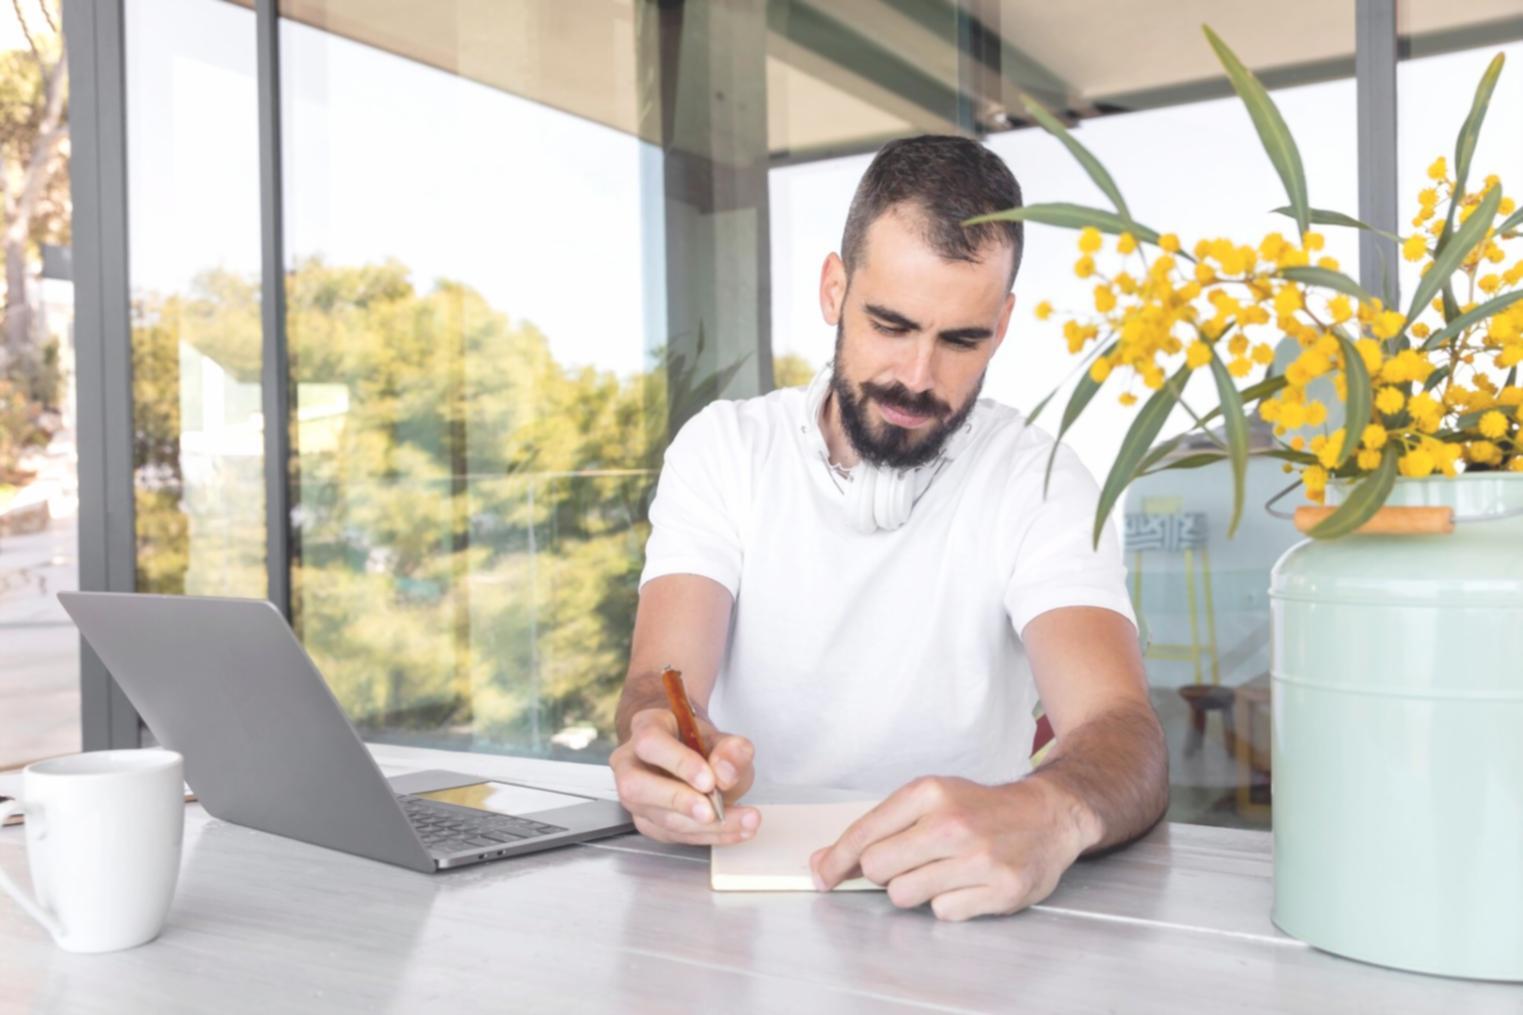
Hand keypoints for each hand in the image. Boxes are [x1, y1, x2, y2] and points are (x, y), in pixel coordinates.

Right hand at [609, 707, 759, 844]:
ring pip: (656, 817)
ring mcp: (634, 796)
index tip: (709, 781)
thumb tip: (725, 773)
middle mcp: (629, 762)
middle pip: (637, 786)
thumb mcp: (724, 738)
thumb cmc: (701, 743)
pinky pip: (671, 835)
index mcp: (646, 726)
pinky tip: (735, 831)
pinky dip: (707, 835)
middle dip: (678, 802)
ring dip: (702, 826)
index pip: (650, 743)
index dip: (679, 763)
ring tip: (743, 822)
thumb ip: (732, 750)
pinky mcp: (646, 821)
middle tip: (713, 812)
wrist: (693, 756)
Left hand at [808, 776, 1090, 920]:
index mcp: (930, 792)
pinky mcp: (999, 889)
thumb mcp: (932, 799)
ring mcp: (978, 858)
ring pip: (905, 895)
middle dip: (882, 872)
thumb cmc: (982, 809)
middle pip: (878, 868)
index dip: (836, 860)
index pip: (865, 834)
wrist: (1048, 815)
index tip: (822, 875)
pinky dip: (948, 903)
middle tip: (907, 862)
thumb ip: (881, 827)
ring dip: (915, 889)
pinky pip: (942, 913)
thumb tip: (825, 862)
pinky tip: (967, 883)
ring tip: (942, 871)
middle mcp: (952, 823)